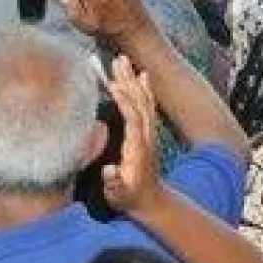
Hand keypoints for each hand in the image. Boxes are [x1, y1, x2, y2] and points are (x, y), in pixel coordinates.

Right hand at [101, 55, 160, 212]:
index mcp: (138, 147)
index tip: (113, 85)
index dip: (125, 101)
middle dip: (128, 81)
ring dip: (133, 79)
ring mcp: (149, 133)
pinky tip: (142, 75)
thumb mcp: (119, 195)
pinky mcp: (148, 132)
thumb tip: (110, 171)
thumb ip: (114, 183)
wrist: (152, 202)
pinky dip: (144, 88)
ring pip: (143, 100)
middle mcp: (147, 136)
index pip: (134, 119)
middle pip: (139, 102)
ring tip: (122, 60)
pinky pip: (147, 105)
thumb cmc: (130, 198)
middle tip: (117, 60)